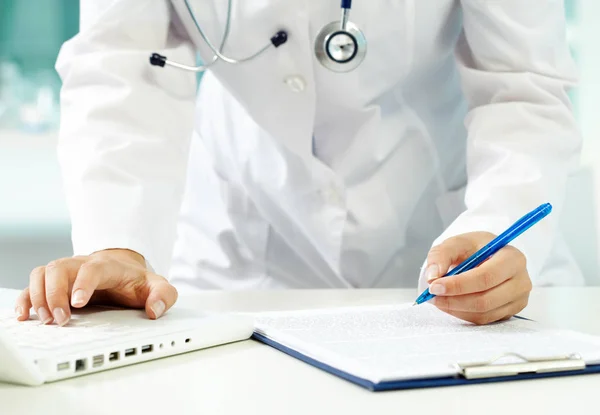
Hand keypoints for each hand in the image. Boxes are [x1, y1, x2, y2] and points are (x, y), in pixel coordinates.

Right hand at [14, 249, 177, 325]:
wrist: (123, 269)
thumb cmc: (137, 281)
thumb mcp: (157, 286)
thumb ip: (164, 295)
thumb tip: (155, 310)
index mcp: (107, 266)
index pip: (92, 269)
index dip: (83, 283)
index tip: (78, 303)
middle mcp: (82, 264)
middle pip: (59, 268)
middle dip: (55, 294)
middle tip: (61, 320)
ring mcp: (66, 272)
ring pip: (42, 273)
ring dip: (38, 297)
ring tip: (47, 321)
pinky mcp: (55, 283)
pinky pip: (33, 284)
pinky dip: (25, 298)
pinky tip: (25, 316)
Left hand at [424, 232, 531, 324]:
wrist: (488, 256)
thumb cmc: (474, 249)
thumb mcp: (456, 243)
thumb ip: (441, 256)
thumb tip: (433, 276)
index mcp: (512, 258)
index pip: (485, 277)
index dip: (458, 285)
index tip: (434, 286)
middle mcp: (521, 280)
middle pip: (486, 299)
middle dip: (454, 300)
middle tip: (432, 296)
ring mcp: (518, 299)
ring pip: (484, 312)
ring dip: (456, 309)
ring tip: (438, 299)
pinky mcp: (510, 311)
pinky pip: (485, 319)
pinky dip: (463, 314)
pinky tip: (451, 303)